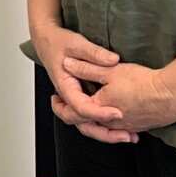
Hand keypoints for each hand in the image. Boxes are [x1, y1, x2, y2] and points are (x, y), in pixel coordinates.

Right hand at [31, 23, 134, 144]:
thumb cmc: (58, 43)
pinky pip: (91, 117)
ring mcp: (74, 99)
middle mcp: (68, 97)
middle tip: (125, 134)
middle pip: (82, 123)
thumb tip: (113, 60)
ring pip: (86, 124)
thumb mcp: (76, 43)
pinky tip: (122, 126)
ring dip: (106, 133)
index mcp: (65, 85)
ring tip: (128, 135)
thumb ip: (94, 52)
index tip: (118, 113)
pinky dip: (105, 125)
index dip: (99, 113)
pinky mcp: (80, 99)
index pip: (80, 106)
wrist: (46, 41)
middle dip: (104, 132)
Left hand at [63, 58, 175, 132]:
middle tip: (62, 106)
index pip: (73, 113)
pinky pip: (119, 129)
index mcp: (99, 109)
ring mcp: (126, 128)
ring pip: (102, 128)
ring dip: (91, 120)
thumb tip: (67, 64)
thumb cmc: (142, 83)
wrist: (173, 96)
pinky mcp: (139, 126)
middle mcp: (111, 123)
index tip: (54, 98)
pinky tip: (111, 115)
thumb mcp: (110, 70)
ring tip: (84, 110)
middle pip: (86, 125)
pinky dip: (109, 123)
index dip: (60, 106)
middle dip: (73, 115)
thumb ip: (87, 68)